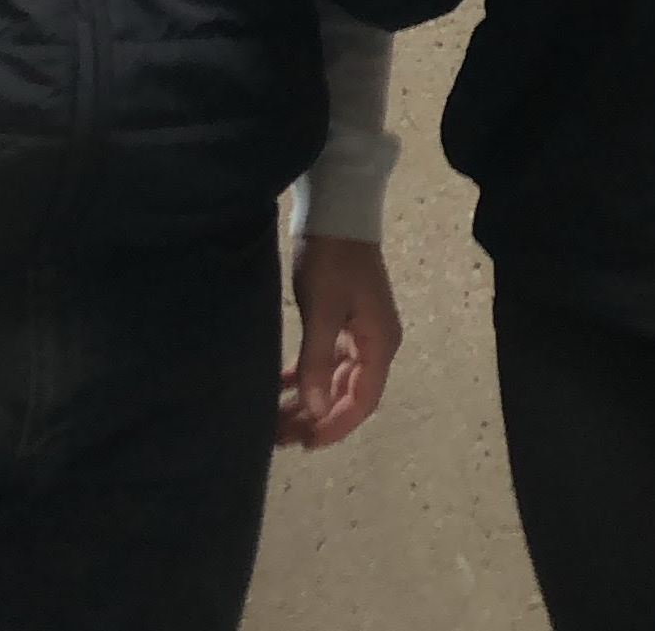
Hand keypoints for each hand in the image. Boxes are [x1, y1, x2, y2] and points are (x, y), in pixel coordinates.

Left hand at [277, 234, 402, 448]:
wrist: (336, 210)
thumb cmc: (332, 260)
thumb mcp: (323, 311)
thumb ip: (319, 362)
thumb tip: (316, 411)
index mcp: (379, 343)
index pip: (362, 400)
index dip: (335, 426)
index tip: (304, 443)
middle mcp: (375, 341)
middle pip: (348, 393)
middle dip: (316, 417)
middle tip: (279, 436)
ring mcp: (359, 330)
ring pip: (334, 379)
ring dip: (308, 399)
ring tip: (275, 419)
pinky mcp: (342, 319)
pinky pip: (325, 360)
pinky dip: (304, 375)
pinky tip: (278, 387)